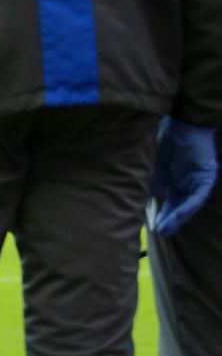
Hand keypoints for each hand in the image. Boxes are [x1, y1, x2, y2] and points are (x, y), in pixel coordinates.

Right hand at [151, 116, 217, 236]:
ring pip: (189, 205)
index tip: (152, 226)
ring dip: (178, 218)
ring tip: (166, 229)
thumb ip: (154, 181)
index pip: (170, 201)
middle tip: (159, 233)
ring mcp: (198, 181)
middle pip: (180, 206)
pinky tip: (178, 215)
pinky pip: (197, 197)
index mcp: (176, 180)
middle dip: (170, 220)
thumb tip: (147, 196)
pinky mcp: (207, 178)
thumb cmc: (169, 139)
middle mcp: (188, 183)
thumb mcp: (157, 163)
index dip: (162, 214)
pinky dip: (187, 207)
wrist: (185, 123)